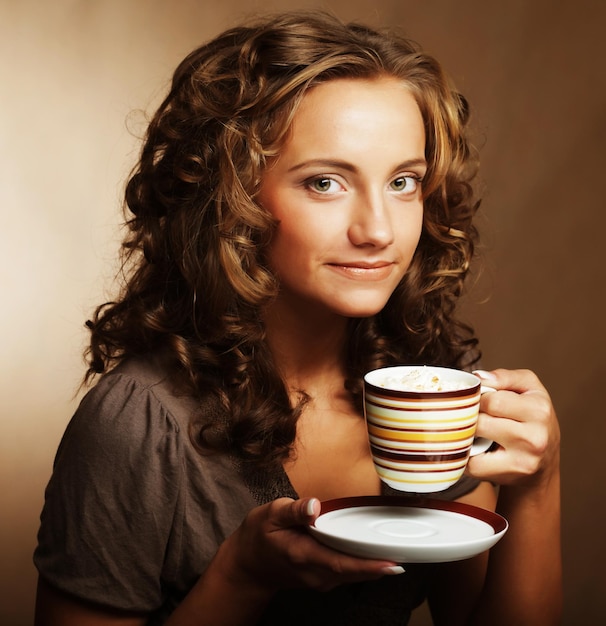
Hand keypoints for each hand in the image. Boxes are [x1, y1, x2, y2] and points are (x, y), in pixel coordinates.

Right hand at [215, 497, 402, 594]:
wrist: (247, 565)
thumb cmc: (258, 536)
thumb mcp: (269, 515)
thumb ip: (293, 510)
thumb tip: (313, 505)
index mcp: (303, 555)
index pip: (342, 562)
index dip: (369, 565)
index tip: (393, 563)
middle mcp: (315, 573)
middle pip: (355, 572)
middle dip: (382, 566)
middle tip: (411, 554)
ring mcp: (319, 579)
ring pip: (354, 575)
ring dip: (376, 567)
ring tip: (402, 554)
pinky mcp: (322, 578)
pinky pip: (348, 574)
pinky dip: (365, 567)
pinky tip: (378, 557)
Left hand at [467, 368, 559, 488]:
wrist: (544, 462)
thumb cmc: (532, 418)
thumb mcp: (528, 388)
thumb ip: (505, 377)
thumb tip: (479, 377)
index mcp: (539, 410)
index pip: (492, 400)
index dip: (479, 399)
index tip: (480, 401)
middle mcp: (535, 437)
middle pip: (481, 421)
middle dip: (472, 417)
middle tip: (476, 417)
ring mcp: (523, 460)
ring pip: (473, 441)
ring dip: (467, 434)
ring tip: (476, 431)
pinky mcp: (508, 476)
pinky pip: (470, 463)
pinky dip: (465, 455)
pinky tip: (474, 448)